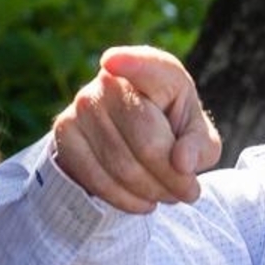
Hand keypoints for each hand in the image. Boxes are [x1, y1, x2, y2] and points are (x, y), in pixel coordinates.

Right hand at [52, 46, 221, 212]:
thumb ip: (199, 147)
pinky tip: (143, 202)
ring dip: (153, 192)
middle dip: (173, 178)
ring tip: (167, 196)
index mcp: (155, 70)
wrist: (130, 141)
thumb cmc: (173, 134)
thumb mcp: (198, 138)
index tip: (112, 62)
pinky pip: (97, 178)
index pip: (143, 65)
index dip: (129, 63)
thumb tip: (183, 163)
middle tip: (188, 193)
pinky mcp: (65, 131)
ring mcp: (83, 104)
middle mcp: (112, 81)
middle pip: (148, 142)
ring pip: (124, 166)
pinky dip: (126, 199)